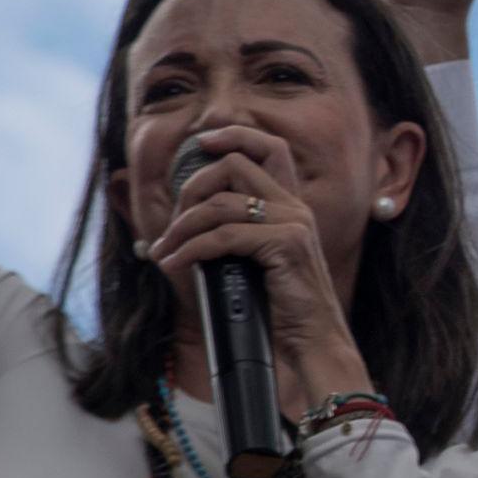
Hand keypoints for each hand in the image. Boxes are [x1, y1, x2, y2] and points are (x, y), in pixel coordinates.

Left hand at [147, 126, 367, 401]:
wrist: (312, 342)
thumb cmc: (279, 309)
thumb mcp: (250, 265)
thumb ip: (227, 240)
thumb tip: (173, 235)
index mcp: (290, 206)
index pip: (271, 148)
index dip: (236, 135)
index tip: (202, 142)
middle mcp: (295, 207)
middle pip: (235, 165)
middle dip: (192, 187)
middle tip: (172, 225)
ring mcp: (293, 223)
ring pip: (221, 203)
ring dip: (182, 227)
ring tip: (165, 252)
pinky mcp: (286, 245)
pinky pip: (224, 236)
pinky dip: (191, 249)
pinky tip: (177, 264)